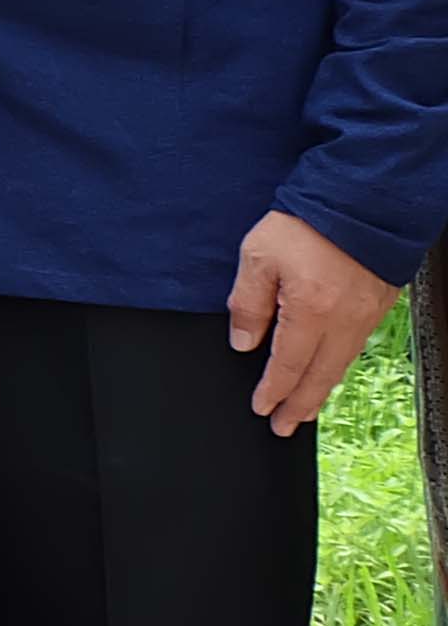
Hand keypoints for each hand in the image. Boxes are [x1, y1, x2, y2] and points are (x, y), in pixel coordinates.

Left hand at [228, 208, 393, 435]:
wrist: (362, 198)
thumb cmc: (307, 223)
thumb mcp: (257, 257)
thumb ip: (247, 303)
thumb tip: (244, 342)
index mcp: (310, 311)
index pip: (287, 365)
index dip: (273, 391)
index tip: (262, 409)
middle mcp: (343, 319)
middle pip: (320, 375)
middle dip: (300, 405)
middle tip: (285, 427)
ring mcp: (366, 313)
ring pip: (341, 364)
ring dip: (321, 389)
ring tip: (305, 408)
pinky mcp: (380, 303)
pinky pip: (356, 346)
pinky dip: (339, 365)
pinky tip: (329, 370)